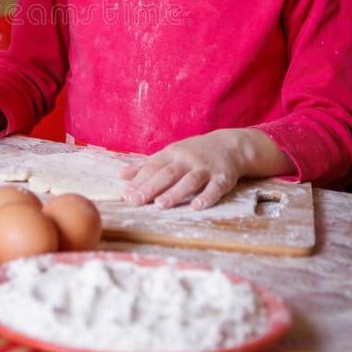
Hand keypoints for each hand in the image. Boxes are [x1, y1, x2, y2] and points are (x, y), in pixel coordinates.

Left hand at [120, 128, 293, 210]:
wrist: (230, 144)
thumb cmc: (194, 152)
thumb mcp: (170, 153)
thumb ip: (147, 165)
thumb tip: (121, 175)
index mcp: (173, 153)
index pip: (153, 167)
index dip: (139, 180)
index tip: (126, 195)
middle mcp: (188, 159)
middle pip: (167, 173)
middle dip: (151, 187)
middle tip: (136, 200)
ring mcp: (206, 168)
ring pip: (189, 181)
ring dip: (175, 193)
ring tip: (160, 205)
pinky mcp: (223, 177)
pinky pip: (215, 188)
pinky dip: (206, 197)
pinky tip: (196, 207)